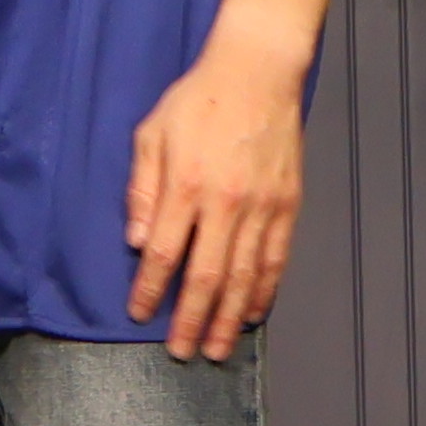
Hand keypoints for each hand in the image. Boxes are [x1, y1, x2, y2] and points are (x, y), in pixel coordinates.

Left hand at [126, 30, 307, 361]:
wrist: (257, 73)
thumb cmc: (198, 101)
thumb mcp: (150, 135)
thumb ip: (142, 191)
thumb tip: (137, 242)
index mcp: (186, 186)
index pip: (165, 253)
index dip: (150, 290)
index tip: (139, 313)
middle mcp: (226, 203)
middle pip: (207, 277)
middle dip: (192, 320)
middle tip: (182, 351)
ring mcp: (262, 207)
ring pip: (245, 276)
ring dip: (229, 317)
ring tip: (218, 347)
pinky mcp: (287, 204)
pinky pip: (276, 258)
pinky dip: (264, 290)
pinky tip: (252, 313)